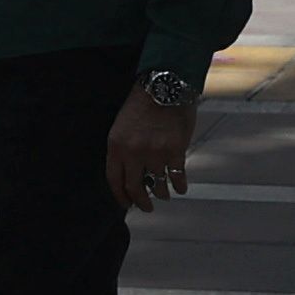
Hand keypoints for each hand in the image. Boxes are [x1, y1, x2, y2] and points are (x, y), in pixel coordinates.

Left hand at [107, 87, 196, 213]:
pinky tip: (180, 188)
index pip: (114, 180)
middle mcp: (133, 153)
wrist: (164, 87)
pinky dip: (179, 185)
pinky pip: (177, 176)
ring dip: (162, 193)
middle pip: (135, 187)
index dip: (120, 196)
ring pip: (158, 184)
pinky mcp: (175, 150)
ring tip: (164, 195)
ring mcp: (155, 153)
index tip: (126, 204)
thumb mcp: (121, 126)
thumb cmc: (141, 105)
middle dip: (141, 201)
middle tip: (146, 207)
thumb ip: (123, 150)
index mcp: (115, 146)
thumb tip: (131, 173)